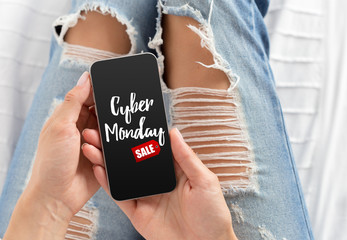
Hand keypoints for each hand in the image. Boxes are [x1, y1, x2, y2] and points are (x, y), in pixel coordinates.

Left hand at [4, 72, 99, 239]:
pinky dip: (104, 152)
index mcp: (69, 118)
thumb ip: (74, 101)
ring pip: (109, 131)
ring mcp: (93, 144)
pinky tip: (93, 157)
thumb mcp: (60, 126)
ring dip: (102, 138)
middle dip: (106, 116)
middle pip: (101, 113)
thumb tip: (85, 78)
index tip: (110, 88)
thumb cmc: (52, 162)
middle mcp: (81, 129)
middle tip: (104, 121)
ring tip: (87, 147)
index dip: (98, 91)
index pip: (87, 96)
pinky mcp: (102, 158)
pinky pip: (112, 148)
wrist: (58, 196)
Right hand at [82, 128, 237, 239]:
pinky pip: (120, 196)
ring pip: (122, 175)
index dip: (137, 136)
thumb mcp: (204, 181)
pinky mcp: (138, 212)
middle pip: (132, 160)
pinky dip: (108, 183)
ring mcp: (146, 195)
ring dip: (106, 161)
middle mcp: (157, 180)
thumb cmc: (212, 214)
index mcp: (174, 169)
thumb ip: (187, 157)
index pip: (151, 148)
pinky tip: (99, 169)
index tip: (123, 123)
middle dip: (115, 146)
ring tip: (91, 146)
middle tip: (99, 132)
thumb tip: (174, 132)